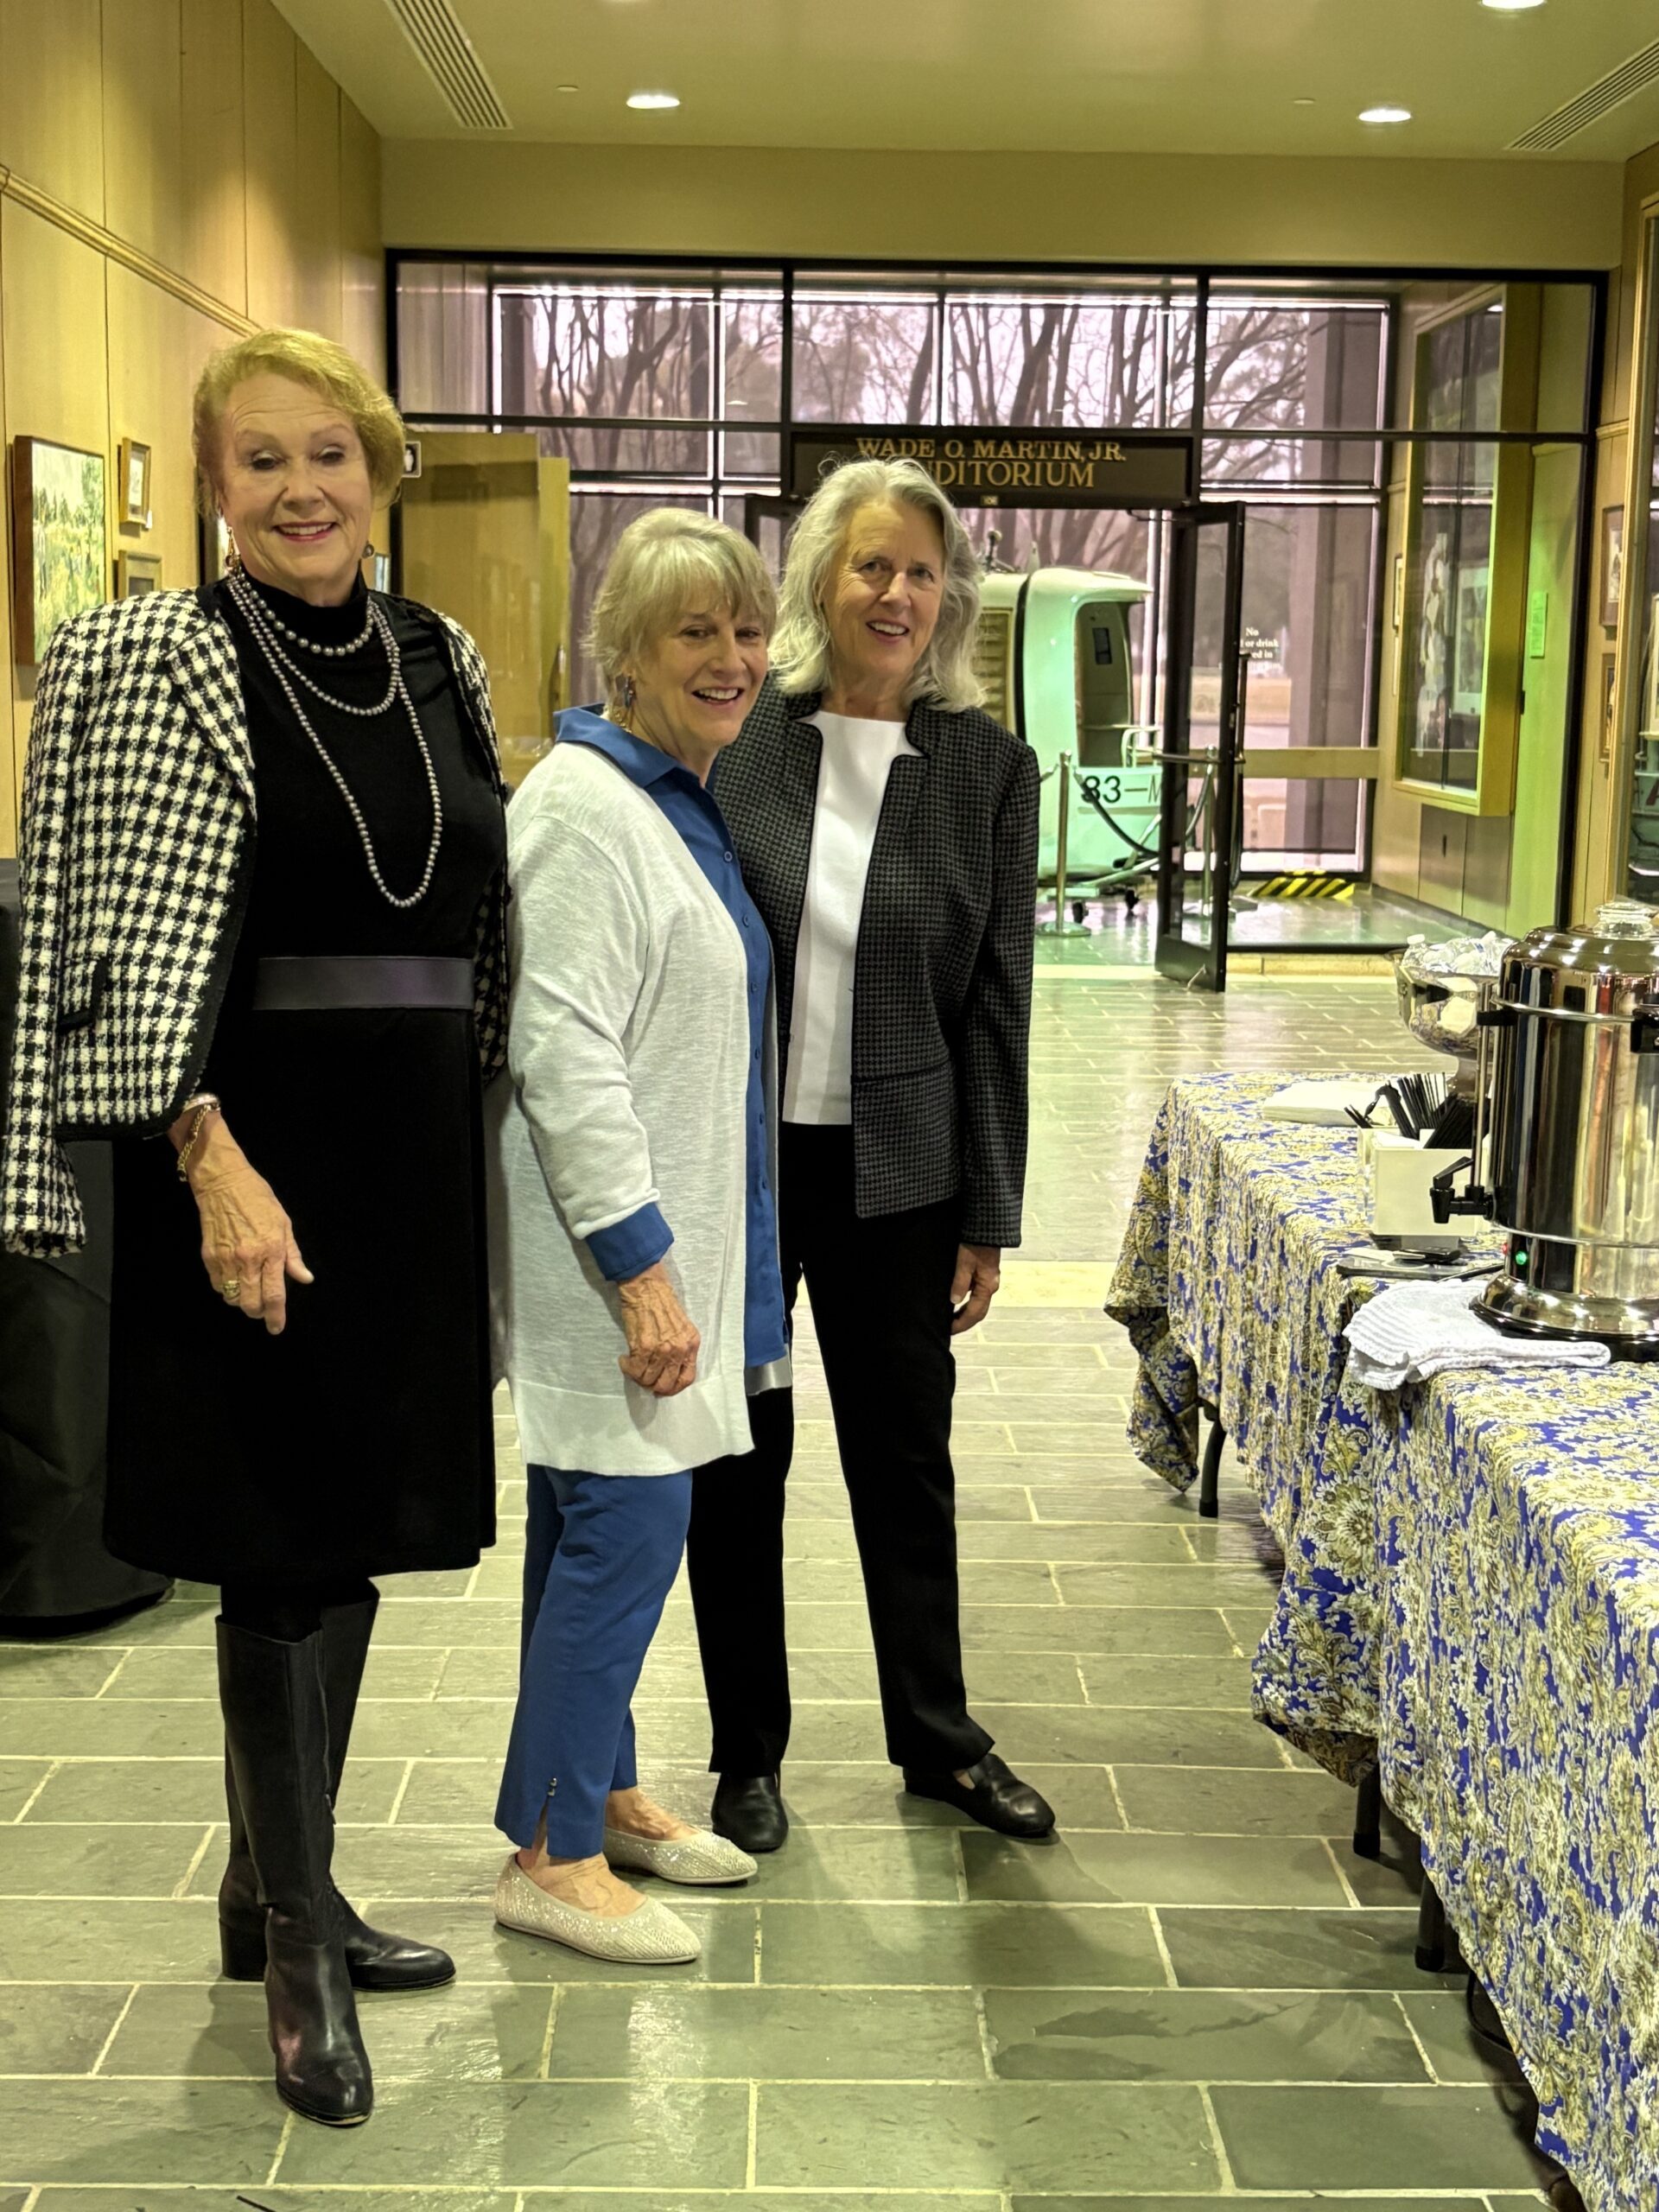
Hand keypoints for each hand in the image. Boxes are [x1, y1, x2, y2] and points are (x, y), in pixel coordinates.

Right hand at [177, 1114, 312, 1335]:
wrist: (223, 1182)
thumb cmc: (259, 1200)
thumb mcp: (283, 1223)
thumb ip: (293, 1256)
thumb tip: (305, 1279)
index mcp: (271, 1250)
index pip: (274, 1294)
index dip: (276, 1316)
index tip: (276, 1328)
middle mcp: (248, 1259)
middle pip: (250, 1304)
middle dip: (257, 1312)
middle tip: (262, 1309)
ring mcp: (226, 1259)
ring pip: (232, 1298)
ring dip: (241, 1300)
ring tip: (248, 1290)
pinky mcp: (208, 1257)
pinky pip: (218, 1286)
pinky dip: (226, 1288)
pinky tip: (233, 1278)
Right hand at [617, 1261, 699, 1396]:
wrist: (646, 1286)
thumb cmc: (661, 1302)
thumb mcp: (680, 1326)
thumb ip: (679, 1348)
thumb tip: (667, 1370)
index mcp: (691, 1343)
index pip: (688, 1378)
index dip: (673, 1388)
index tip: (662, 1387)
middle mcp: (679, 1349)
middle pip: (667, 1384)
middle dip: (653, 1386)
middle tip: (644, 1377)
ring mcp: (662, 1349)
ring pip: (648, 1379)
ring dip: (637, 1376)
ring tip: (632, 1364)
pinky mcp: (644, 1347)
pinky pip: (635, 1370)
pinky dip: (627, 1368)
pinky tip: (625, 1359)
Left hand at [950, 1243, 1001, 1334]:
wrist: (987, 1228)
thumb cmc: (976, 1243)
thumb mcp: (964, 1263)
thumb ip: (960, 1283)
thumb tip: (955, 1301)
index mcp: (987, 1286)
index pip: (975, 1313)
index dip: (962, 1324)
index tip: (950, 1330)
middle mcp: (991, 1286)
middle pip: (980, 1312)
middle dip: (966, 1322)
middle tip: (951, 1328)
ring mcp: (989, 1281)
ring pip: (979, 1304)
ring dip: (967, 1313)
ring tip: (952, 1318)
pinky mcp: (986, 1275)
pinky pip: (978, 1295)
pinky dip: (969, 1302)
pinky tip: (958, 1302)